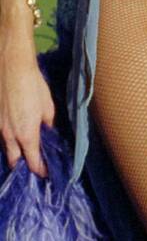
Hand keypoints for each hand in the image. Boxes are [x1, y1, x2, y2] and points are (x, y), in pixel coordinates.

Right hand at [0, 47, 54, 177]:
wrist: (11, 68)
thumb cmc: (33, 84)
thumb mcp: (47, 104)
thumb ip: (48, 122)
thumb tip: (48, 131)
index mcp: (26, 134)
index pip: (33, 161)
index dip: (40, 169)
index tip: (46, 172)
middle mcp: (10, 136)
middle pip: (15, 160)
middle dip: (24, 165)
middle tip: (33, 163)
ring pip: (5, 148)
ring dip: (14, 152)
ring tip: (24, 150)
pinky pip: (0, 136)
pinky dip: (7, 140)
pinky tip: (14, 134)